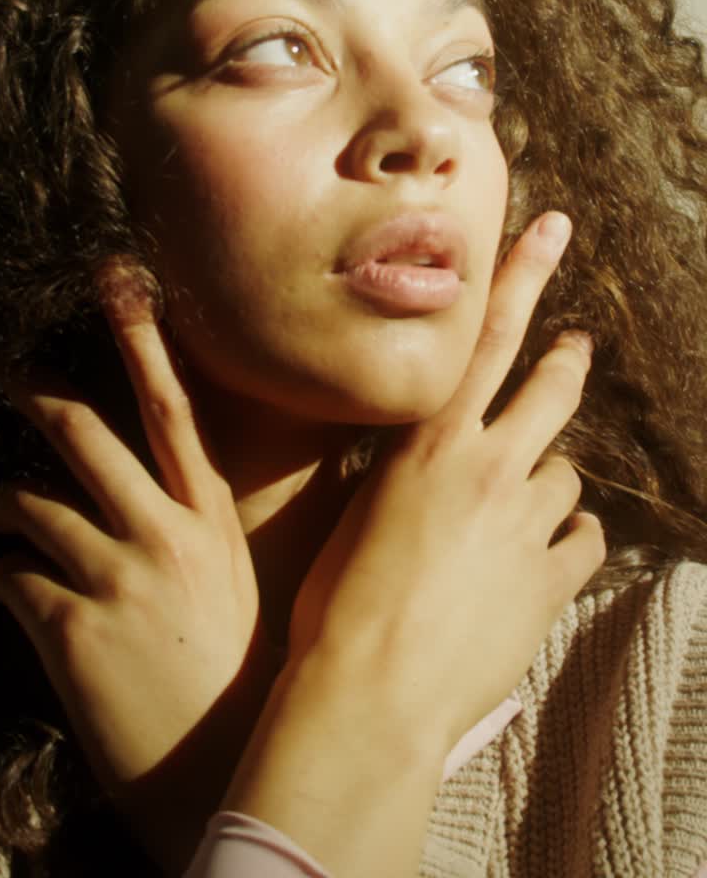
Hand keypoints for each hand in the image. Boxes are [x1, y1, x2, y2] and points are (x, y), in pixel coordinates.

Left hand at [0, 272, 269, 868]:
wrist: (218, 772)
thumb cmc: (229, 674)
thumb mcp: (228, 584)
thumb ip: (194, 527)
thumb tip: (152, 490)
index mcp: (210, 519)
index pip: (174, 409)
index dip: (143, 340)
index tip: (117, 281)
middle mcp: (166, 534)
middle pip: (87, 434)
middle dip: (34, 390)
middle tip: (2, 366)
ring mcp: (117, 577)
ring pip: (30, 504)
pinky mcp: (70, 627)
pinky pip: (8, 576)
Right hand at [287, 212, 604, 752]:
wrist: (369, 693)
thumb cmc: (338, 602)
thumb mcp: (357, 513)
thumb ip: (400, 472)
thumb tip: (419, 457)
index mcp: (432, 444)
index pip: (486, 337)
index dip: (522, 276)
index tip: (554, 230)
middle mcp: (488, 469)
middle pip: (551, 389)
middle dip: (568, 361)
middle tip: (577, 347)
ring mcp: (527, 524)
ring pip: (567, 474)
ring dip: (549, 481)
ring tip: (525, 507)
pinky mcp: (552, 581)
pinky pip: (585, 540)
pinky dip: (569, 541)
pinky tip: (548, 557)